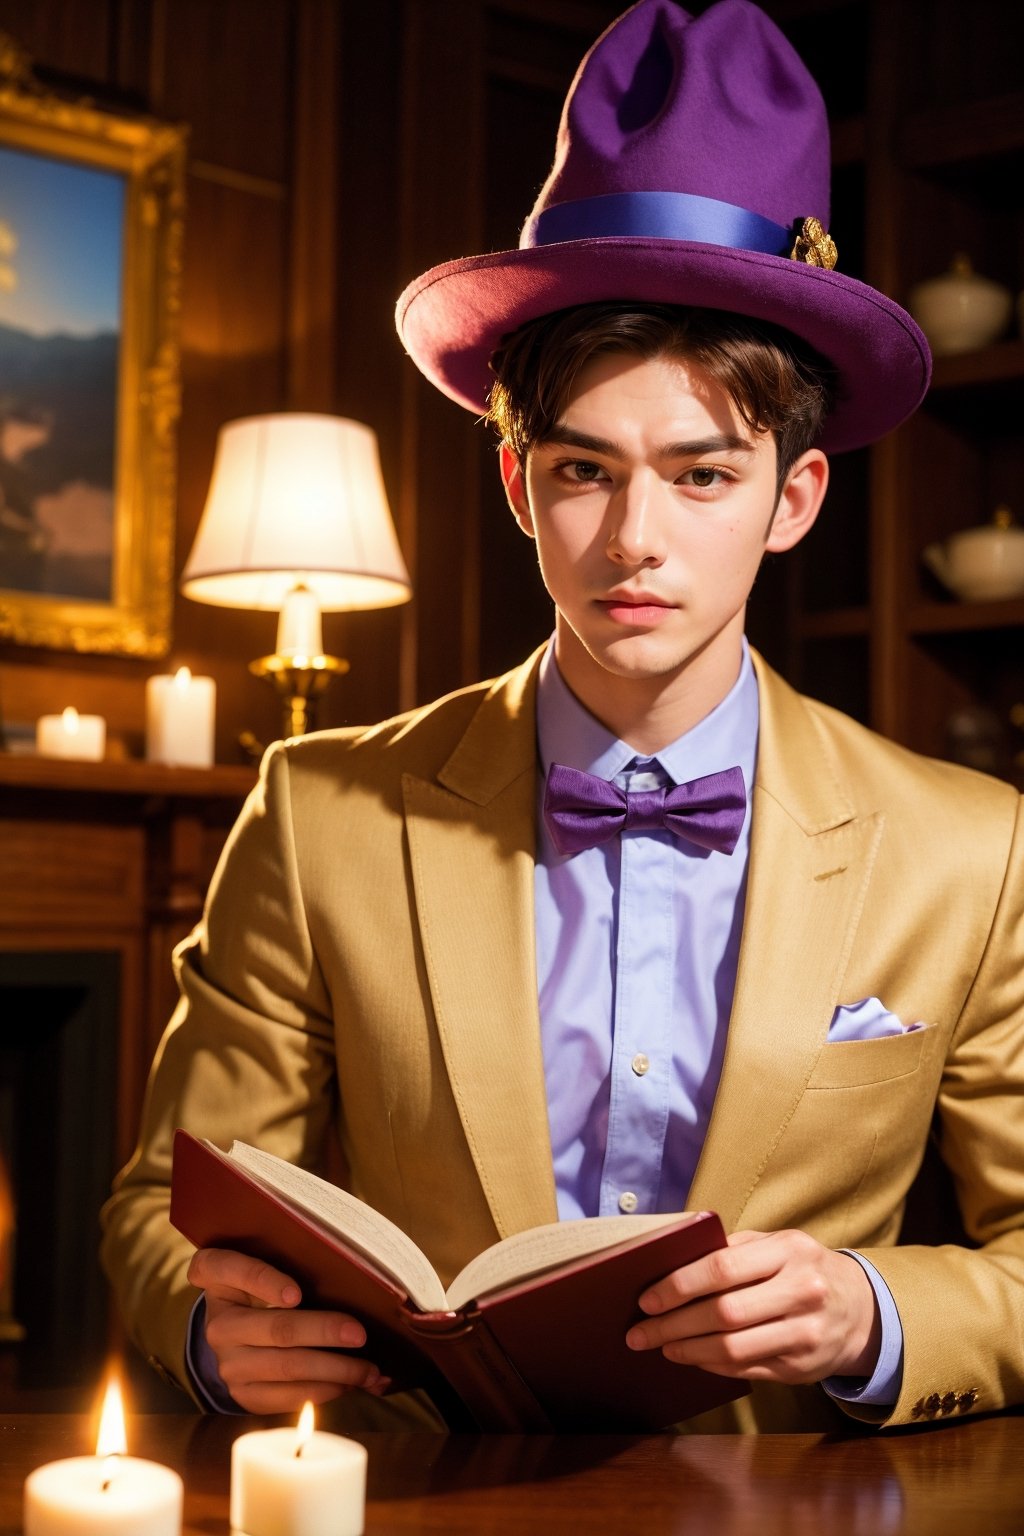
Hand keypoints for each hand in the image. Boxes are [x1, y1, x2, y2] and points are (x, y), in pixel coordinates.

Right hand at [187, 1247, 389, 1413]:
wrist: (237, 1332)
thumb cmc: (266, 1286)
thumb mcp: (268, 1265)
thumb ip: (295, 1263)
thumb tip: (354, 1276)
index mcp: (217, 1276)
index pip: (230, 1268)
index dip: (263, 1281)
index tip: (297, 1294)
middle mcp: (217, 1323)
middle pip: (276, 1328)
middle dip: (324, 1332)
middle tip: (360, 1334)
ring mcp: (227, 1362)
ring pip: (287, 1367)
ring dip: (335, 1370)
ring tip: (369, 1369)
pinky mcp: (242, 1393)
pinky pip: (286, 1396)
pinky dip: (324, 1391)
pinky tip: (350, 1384)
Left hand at [625, 1229, 880, 1384]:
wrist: (860, 1310)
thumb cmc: (801, 1268)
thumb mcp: (776, 1245)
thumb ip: (732, 1249)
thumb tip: (671, 1264)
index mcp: (790, 1251)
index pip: (722, 1268)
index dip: (678, 1285)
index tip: (647, 1299)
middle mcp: (802, 1292)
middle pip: (723, 1313)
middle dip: (673, 1325)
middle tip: (639, 1332)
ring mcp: (805, 1334)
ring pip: (732, 1349)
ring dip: (687, 1350)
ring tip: (661, 1346)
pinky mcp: (801, 1368)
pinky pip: (745, 1369)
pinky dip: (711, 1365)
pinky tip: (691, 1357)